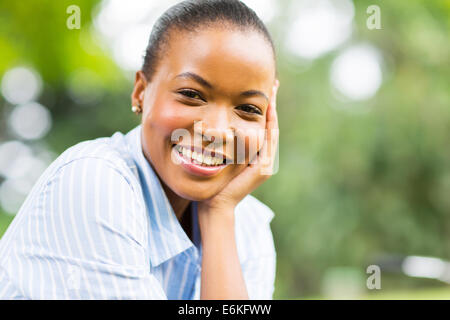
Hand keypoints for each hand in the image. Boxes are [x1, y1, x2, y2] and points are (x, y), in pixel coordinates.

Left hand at [198, 79, 279, 212]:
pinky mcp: (263, 168)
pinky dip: (269, 124)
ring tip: (273, 90)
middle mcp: (263, 158)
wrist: (215, 205)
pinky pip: (268, 141)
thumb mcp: (218, 156)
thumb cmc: (212, 183)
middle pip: (271, 125)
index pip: (261, 125)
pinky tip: (267, 108)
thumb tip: (212, 122)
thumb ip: (222, 142)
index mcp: (254, 154)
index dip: (263, 107)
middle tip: (274, 83)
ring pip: (272, 130)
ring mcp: (265, 163)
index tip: (263, 89)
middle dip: (272, 103)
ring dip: (273, 110)